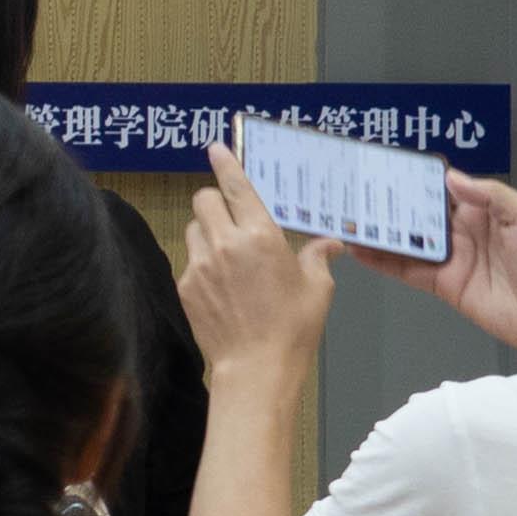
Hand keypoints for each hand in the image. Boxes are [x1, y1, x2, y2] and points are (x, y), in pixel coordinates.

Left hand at [181, 147, 335, 384]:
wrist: (255, 367)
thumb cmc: (293, 328)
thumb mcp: (317, 288)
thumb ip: (318, 257)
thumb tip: (331, 242)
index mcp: (260, 236)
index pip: (236, 187)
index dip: (225, 164)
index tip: (215, 148)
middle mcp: (225, 243)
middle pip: (204, 200)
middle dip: (215, 200)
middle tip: (232, 215)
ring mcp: (199, 264)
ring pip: (194, 227)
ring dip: (208, 230)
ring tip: (229, 254)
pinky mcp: (185, 285)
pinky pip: (189, 259)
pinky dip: (203, 262)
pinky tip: (221, 284)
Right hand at [363, 170, 516, 365]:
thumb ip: (491, 195)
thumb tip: (451, 177)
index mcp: (483, 211)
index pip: (444, 189)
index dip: (419, 179)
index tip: (390, 167)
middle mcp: (462, 231)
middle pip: (419, 213)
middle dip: (390, 202)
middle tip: (357, 190)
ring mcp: (449, 258)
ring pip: (407, 240)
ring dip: (379, 230)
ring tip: (349, 217)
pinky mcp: (440, 283)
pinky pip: (405, 269)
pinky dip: (381, 260)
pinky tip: (358, 250)